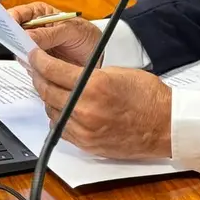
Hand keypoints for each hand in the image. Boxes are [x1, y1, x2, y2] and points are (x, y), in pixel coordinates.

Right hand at [7, 1, 99, 67]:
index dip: (9, 19)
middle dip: (15, 41)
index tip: (7, 27)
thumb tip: (27, 36)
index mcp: (39, 14)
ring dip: (24, 56)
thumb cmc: (86, 36)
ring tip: (35, 59)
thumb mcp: (70, 31)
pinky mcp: (37, 62)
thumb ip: (49, 34)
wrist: (97, 56)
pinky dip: (31, 67)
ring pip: (18, 51)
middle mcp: (33, 30)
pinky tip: (40, 68)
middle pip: (14, 34)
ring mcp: (33, 47)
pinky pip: (27, 65)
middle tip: (19, 46)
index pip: (17, 14)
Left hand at [28, 49, 171, 158]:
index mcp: (94, 85)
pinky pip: (61, 129)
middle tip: (36, 69)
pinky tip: (62, 109)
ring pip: (51, 111)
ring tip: (50, 88)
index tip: (33, 56)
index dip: (39, 61)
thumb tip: (66, 72)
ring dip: (48, 98)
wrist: (166, 126)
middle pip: (47, 91)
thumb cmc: (149, 96)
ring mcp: (84, 129)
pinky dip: (58, 117)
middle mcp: (85, 109)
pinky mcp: (87, 144)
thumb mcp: (118, 73)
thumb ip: (89, 74)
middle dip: (39, 78)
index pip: (54, 71)